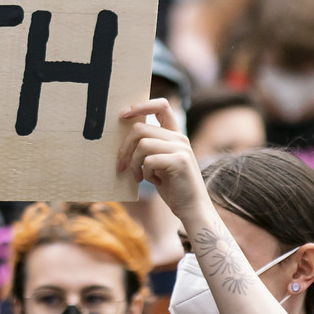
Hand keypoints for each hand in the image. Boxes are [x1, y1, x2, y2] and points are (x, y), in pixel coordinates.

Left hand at [115, 99, 206, 224]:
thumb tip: (122, 137)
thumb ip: (148, 147)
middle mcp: (179, 138)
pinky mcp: (179, 162)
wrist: (191, 208)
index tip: (123, 115)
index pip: (160, 105)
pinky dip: (144, 173)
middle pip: (140, 128)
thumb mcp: (158, 162)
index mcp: (175, 134)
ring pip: (142, 144)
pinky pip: (149, 160)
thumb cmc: (172, 186)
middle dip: (125, 148)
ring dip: (134, 163)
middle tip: (121, 166)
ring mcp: (181, 149)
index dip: (140, 106)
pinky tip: (153, 181)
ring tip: (138, 177)